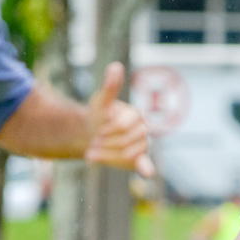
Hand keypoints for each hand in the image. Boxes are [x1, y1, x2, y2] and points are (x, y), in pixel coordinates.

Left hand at [86, 62, 155, 176]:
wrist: (93, 134)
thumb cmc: (99, 116)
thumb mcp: (101, 101)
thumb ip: (110, 87)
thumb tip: (116, 66)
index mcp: (137, 115)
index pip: (124, 125)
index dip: (109, 129)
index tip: (98, 130)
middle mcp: (143, 130)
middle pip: (125, 141)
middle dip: (106, 143)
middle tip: (93, 143)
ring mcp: (143, 146)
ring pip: (127, 154)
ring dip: (107, 156)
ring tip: (92, 154)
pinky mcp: (138, 160)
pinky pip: (145, 164)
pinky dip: (147, 168)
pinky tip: (147, 173)